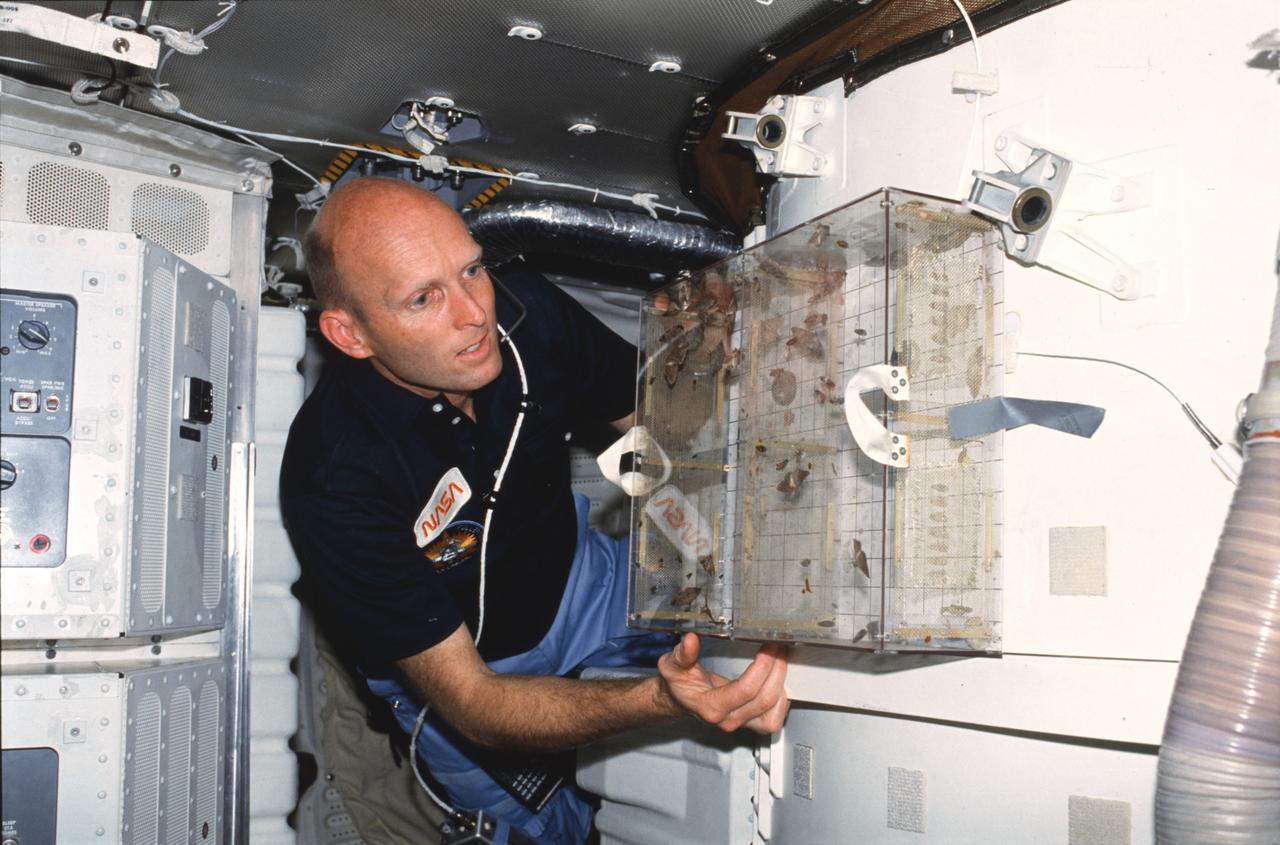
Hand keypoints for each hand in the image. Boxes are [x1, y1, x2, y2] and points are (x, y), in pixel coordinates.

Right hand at [656, 632, 788, 733]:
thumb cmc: (678, 684)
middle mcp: (728, 719)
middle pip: (764, 699)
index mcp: (710, 707)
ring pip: (773, 712)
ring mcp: (740, 724)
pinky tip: (778, 680)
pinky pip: (773, 719)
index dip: (761, 667)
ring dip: (781, 684)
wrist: (680, 699)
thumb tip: (691, 640)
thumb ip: (682, 655)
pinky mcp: (750, 723)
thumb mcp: (672, 665)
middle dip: (776, 670)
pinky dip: (782, 700)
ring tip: (780, 660)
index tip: (767, 647)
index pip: (745, 690)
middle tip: (777, 647)